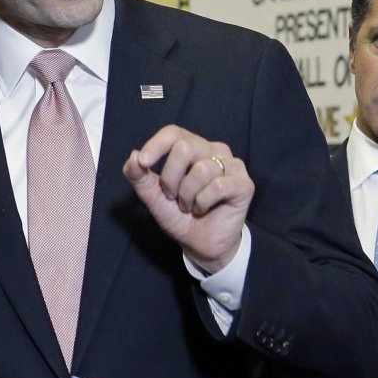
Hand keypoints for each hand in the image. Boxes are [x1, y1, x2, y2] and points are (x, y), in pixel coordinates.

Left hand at [122, 124, 253, 273]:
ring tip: (189, 206)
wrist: (200, 245)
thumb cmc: (179, 216)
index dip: (157, 144)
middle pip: (185, 147)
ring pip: (202, 169)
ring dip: (188, 195)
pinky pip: (218, 186)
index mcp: (192, 147)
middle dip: (171, 178)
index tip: (143, 162)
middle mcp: (214, 150)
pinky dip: (203, 202)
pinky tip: (204, 209)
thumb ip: (140, 177)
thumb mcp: (153, 197)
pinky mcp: (244, 184)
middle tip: (173, 197)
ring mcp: (232, 165)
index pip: (174, 133)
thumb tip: (133, 156)